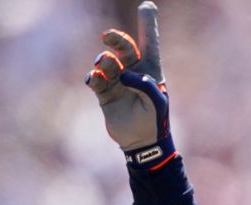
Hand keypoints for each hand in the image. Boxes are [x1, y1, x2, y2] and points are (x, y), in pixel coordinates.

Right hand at [84, 1, 175, 170]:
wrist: (141, 144)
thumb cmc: (154, 121)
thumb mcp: (157, 102)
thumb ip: (144, 85)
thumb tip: (122, 74)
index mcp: (151, 71)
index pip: (149, 43)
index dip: (147, 24)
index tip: (147, 6)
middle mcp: (133, 73)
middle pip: (124, 48)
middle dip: (116, 39)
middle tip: (108, 36)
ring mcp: (117, 82)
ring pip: (107, 63)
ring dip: (104, 61)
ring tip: (103, 64)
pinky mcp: (104, 94)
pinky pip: (95, 80)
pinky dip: (93, 77)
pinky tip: (94, 78)